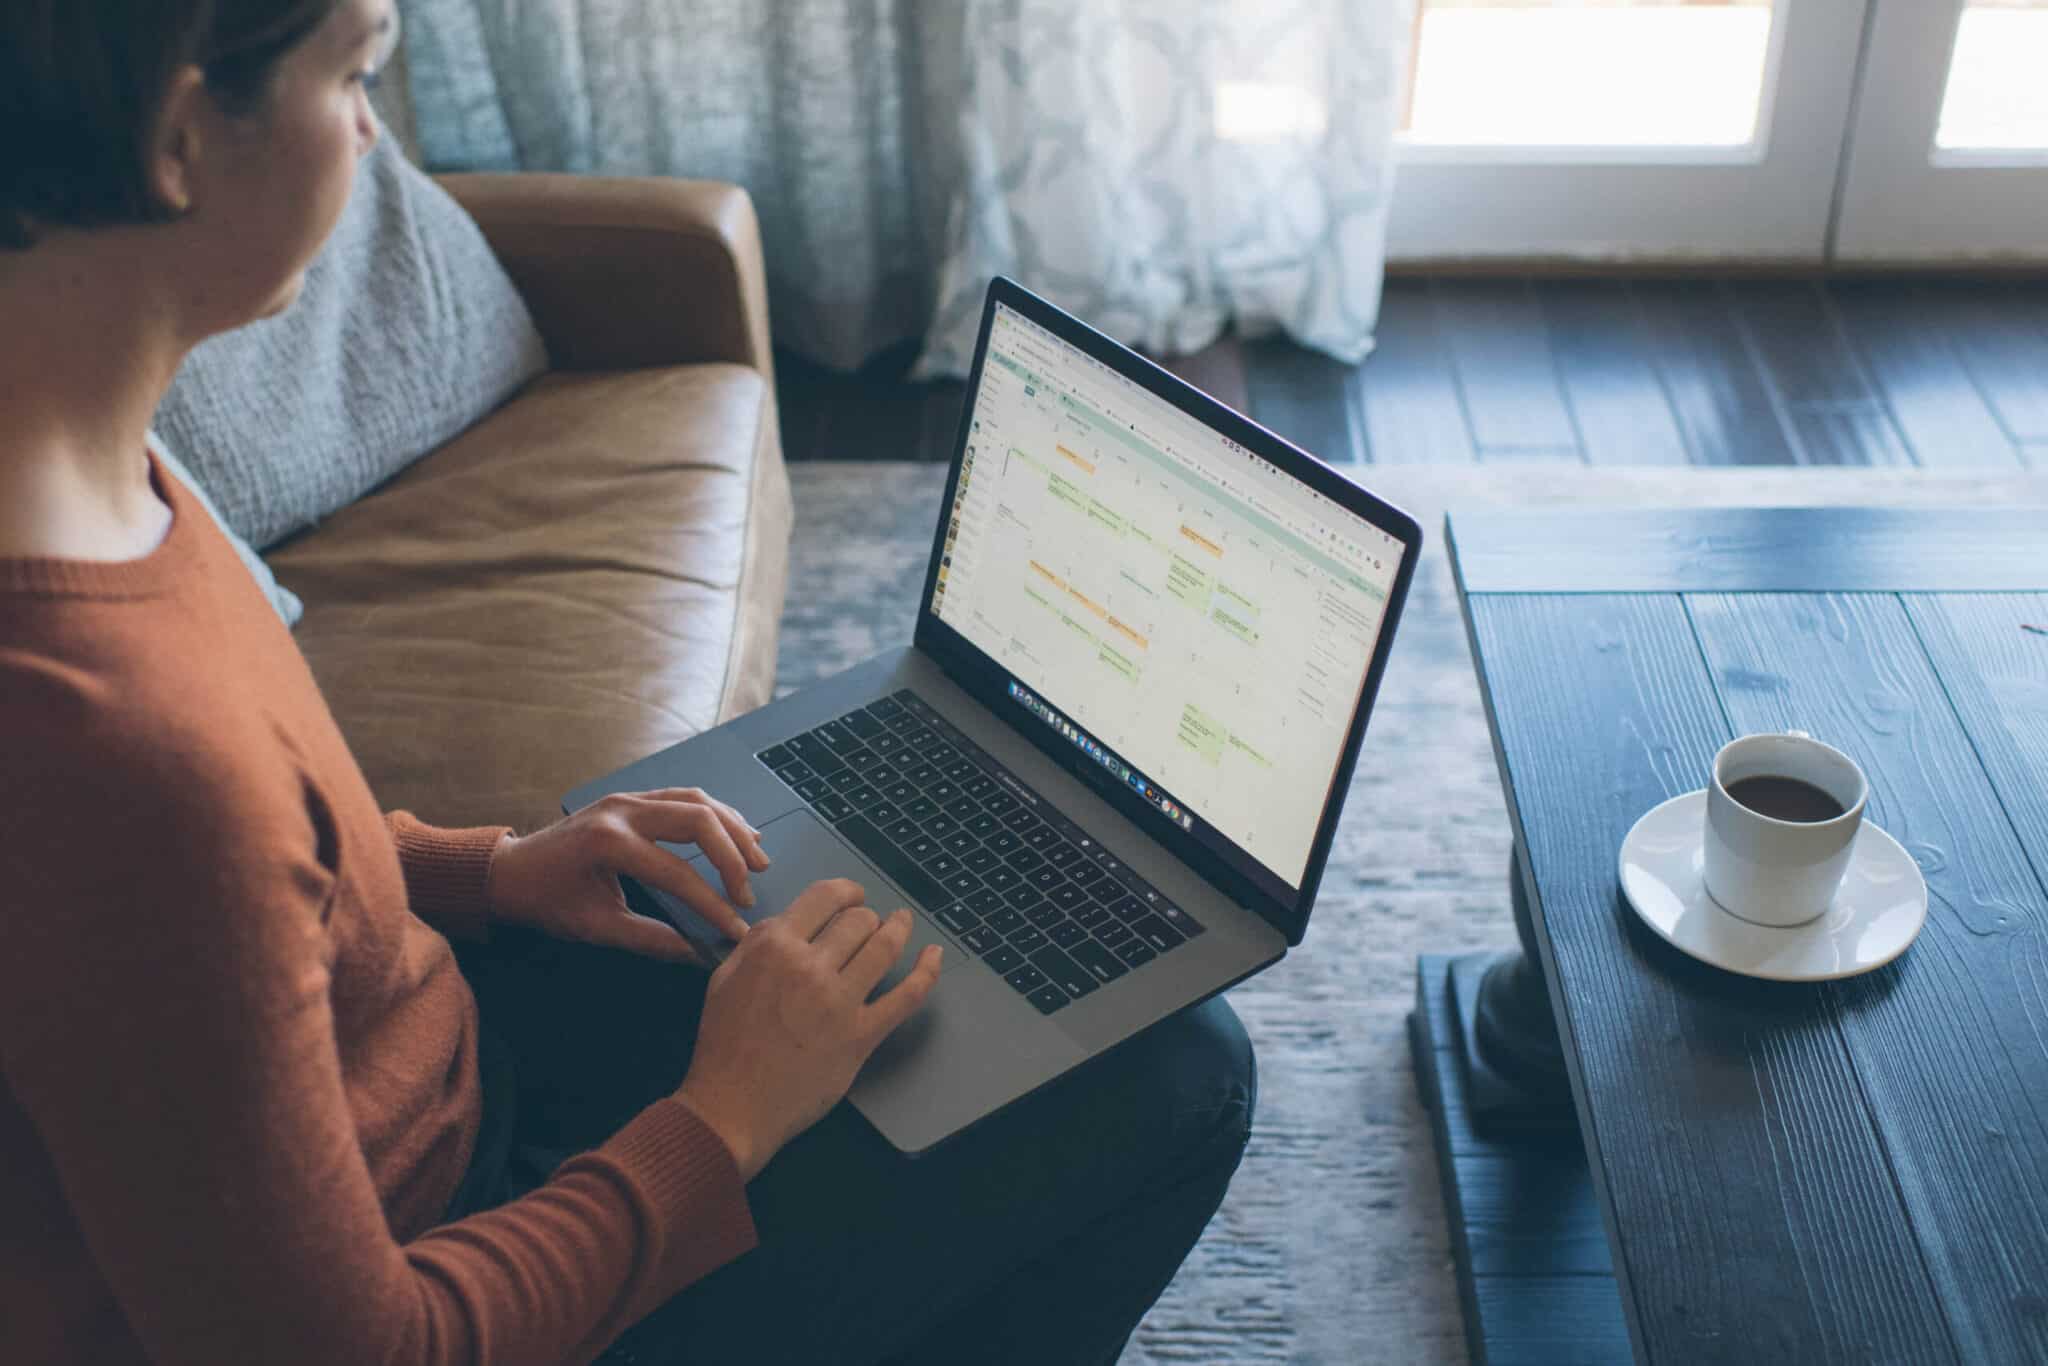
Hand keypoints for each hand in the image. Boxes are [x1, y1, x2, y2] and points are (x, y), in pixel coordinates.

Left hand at [487, 789, 769, 965]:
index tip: (735, 930)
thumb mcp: (595, 928)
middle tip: (748, 892)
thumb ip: (649, 940)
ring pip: (697, 800)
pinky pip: (684, 797)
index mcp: (609, 843)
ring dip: (732, 829)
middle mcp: (622, 810)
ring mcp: (628, 798)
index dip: (711, 904)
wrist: (509, 870)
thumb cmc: (546, 901)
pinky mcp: (632, 798)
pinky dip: (716, 815)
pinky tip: (736, 833)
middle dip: (732, 857)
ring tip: (759, 860)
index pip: (677, 873)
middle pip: (698, 820)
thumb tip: (698, 954)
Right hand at [674, 878, 942, 1181]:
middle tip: (868, 923)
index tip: (853, 896)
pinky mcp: (861, 1035)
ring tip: (903, 923)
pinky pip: (906, 996)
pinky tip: (935, 955)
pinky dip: (927, 971)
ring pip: (884, 947)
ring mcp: (839, 1001)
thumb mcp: (725, 979)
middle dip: (866, 917)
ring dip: (899, 929)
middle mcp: (809, 966)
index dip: (846, 891)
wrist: (732, 1105)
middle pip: (858, 921)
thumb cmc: (724, 1045)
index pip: (825, 897)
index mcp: (774, 946)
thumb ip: (756, 943)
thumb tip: (788, 920)